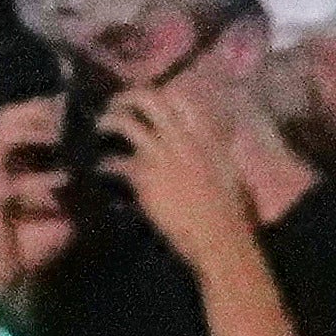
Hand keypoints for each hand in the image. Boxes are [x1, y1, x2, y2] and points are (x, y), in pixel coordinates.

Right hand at [0, 92, 73, 287]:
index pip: (21, 116)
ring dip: (34, 134)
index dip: (45, 105)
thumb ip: (81, 187)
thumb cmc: (35, 237)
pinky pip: (8, 184)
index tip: (76, 101)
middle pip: (7, 117)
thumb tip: (115, 169)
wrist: (5, 272)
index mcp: (12, 158)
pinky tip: (62, 180)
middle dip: (38, 111)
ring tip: (62, 136)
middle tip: (69, 112)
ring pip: (2, 139)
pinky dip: (36, 180)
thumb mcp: (66, 207)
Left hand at [104, 78, 260, 273]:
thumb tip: (218, 143)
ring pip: (126, 123)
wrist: (220, 240)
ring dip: (109, 121)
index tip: (152, 102)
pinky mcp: (144, 177)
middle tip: (117, 105)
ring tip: (101, 127)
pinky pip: (116, 162)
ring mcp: (162, 156)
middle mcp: (184, 139)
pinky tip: (103, 169)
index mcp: (208, 139)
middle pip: (149, 100)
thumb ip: (219, 154)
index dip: (162, 95)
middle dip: (128, 97)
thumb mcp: (232, 175)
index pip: (182, 100)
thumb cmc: (235, 216)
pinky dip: (107, 164)